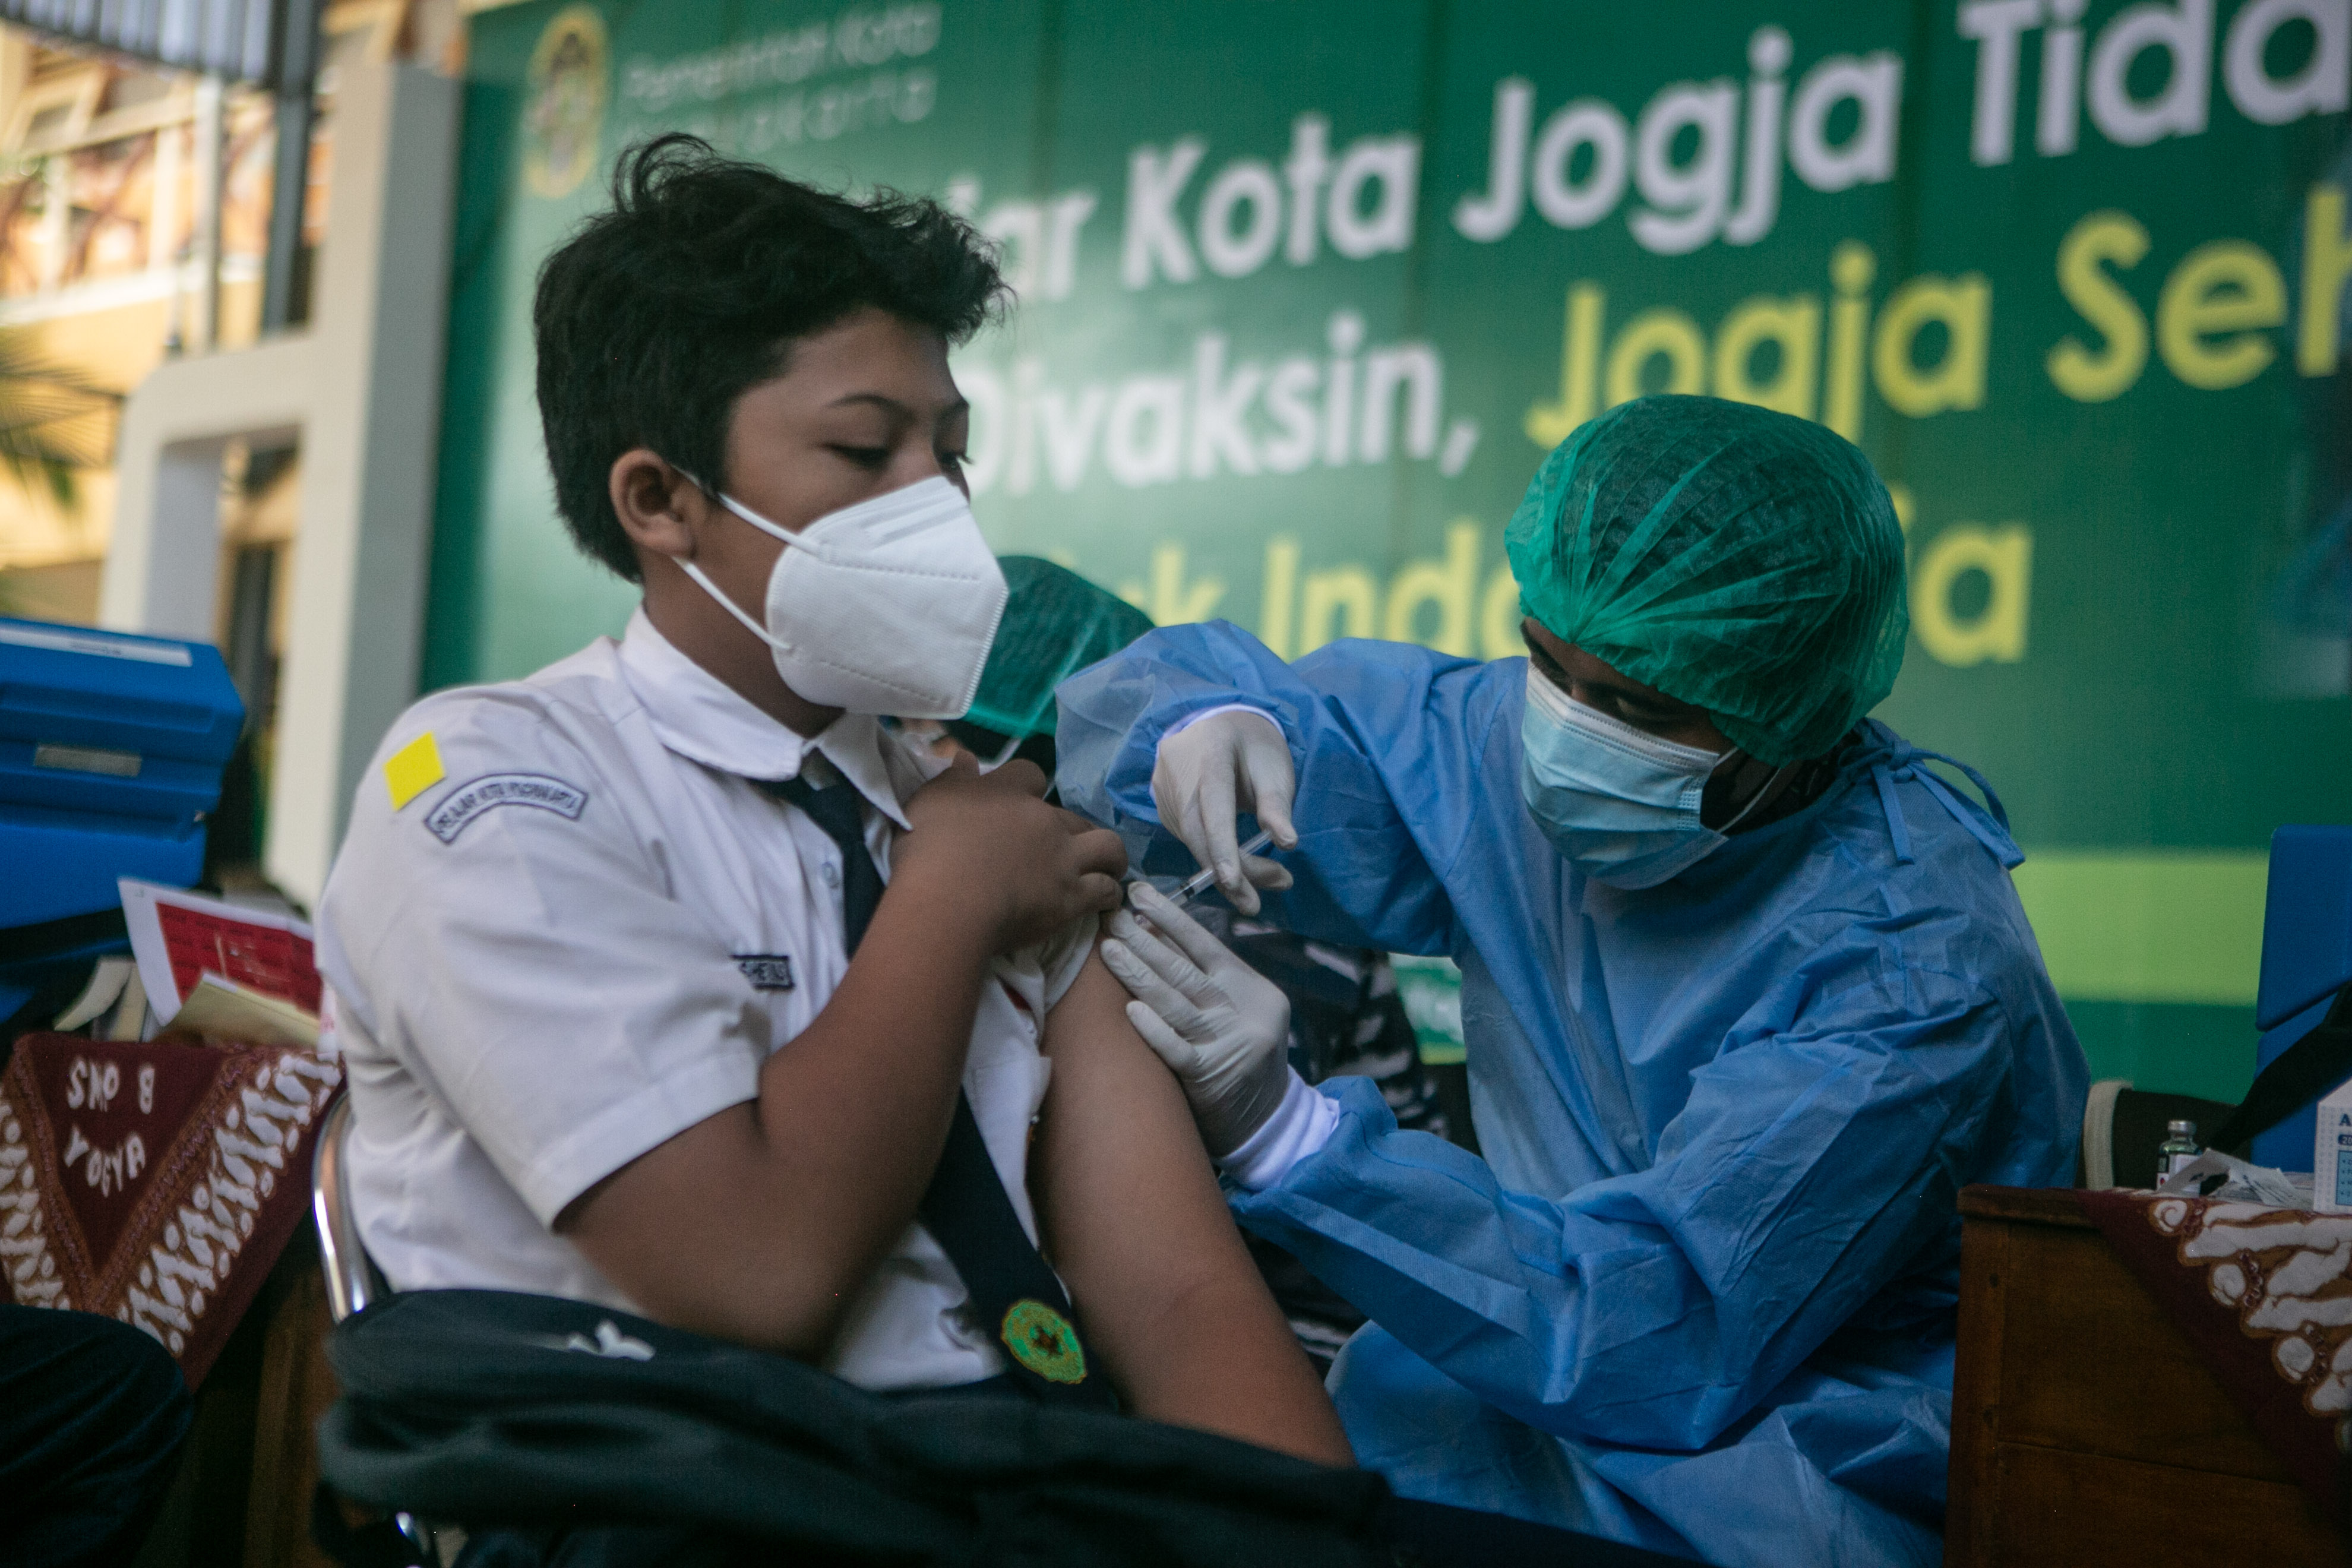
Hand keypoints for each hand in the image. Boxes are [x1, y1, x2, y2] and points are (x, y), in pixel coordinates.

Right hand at [899, 755, 1127, 951]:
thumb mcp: (928, 803)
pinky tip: (1107, 900)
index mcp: (1005, 792)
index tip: (1020, 801)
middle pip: (1073, 816)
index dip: (1029, 787)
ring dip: (1111, 856)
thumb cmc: (926, 851)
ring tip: (1108, 868)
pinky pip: (1105, 890)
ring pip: (1107, 847)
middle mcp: (1041, 819)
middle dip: (1074, 830)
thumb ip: (951, 781)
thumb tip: (965, 758)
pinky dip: (1110, 893)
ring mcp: (1062, 858)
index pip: (1030, 774)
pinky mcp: (1071, 896)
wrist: (945, 901)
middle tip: (1065, 847)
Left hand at [1100, 882, 1291, 1156]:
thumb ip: (1204, 974)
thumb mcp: (1237, 1007)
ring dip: (1138, 973)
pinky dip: (1153, 1028)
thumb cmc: (1241, 1052)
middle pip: (1185, 970)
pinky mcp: (1210, 1078)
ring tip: (1108, 948)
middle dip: (1145, 940)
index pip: (1206, 945)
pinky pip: (1176, 1049)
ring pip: (1176, 1002)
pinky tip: (1130, 1008)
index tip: (1139, 894)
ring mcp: (1228, 1045)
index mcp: (1252, 988)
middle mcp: (1243, 1012)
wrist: (1267, 1119)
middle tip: (1111, 916)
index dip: (1171, 918)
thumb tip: (1153, 930)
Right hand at [1150, 710, 1297, 915]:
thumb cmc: (1255, 748)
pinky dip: (1210, 857)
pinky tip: (1235, 866)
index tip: (1234, 882)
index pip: (1213, 803)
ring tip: (1261, 884)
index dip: (1221, 844)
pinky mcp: (1161, 801)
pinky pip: (1184, 837)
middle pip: (1197, 830)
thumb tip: (1287, 844)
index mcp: (1210, 750)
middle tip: (1255, 903)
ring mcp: (1163, 785)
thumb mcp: (1276, 769)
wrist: (1222, 724)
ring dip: (1221, 870)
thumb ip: (1277, 806)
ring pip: (1189, 839)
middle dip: (1226, 872)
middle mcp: (1177, 767)